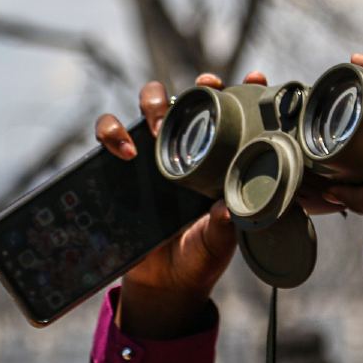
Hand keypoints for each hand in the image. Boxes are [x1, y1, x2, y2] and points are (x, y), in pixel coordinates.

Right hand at [94, 71, 267, 337]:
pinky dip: (112, 131)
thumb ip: (223, 225)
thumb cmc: (199, 257)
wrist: (163, 284)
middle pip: (191, 99)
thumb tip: (228, 208)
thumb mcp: (217, 242)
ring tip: (158, 126)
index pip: (235, 118)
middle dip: (197, 88)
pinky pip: (109, 134)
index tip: (253, 78)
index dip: (244, 92)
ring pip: (149, 105)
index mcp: (220, 161)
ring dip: (154, 100)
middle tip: (202, 92)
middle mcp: (189, 150)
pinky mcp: (122, 165)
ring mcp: (155, 154)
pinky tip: (125, 149)